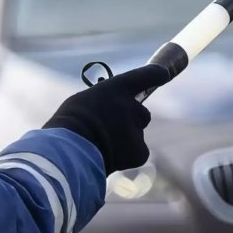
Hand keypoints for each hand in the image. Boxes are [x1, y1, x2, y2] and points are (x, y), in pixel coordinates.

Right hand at [43, 64, 170, 173]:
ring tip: (103, 147)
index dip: (155, 74)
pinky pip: (138, 152)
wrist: (70, 151)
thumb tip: (107, 116)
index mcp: (115, 89)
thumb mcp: (82, 104)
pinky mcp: (140, 151)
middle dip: (131, 120)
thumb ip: (102, 105)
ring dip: (126, 139)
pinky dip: (127, 156)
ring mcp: (137, 128)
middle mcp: (131, 105)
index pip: (143, 76)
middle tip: (111, 130)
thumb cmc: (68, 125)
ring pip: (137, 133)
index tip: (164, 73)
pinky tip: (110, 158)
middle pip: (141, 113)